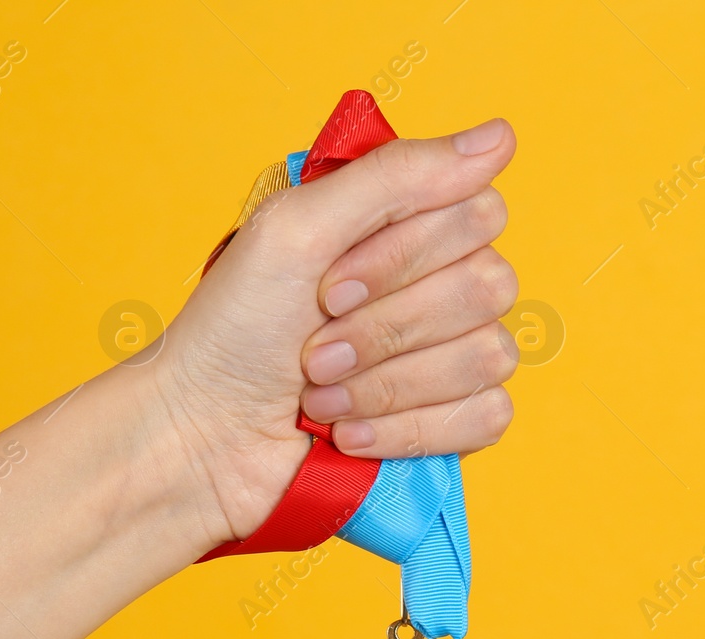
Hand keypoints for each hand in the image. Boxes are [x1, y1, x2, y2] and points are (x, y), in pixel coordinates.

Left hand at [149, 119, 519, 548]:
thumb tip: (501, 136)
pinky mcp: (456, 422)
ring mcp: (455, 355)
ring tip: (320, 392)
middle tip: (314, 342)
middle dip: (387, 327)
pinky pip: (488, 416)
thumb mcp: (299, 228)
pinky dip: (410, 429)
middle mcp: (442, 284)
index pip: (479, 214)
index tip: (329, 281)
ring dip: (388, 383)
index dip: (405, 256)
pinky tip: (352, 431)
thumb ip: (398, 175)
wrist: (203, 436)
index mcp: (409, 225)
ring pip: (489, 355)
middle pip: (489, 287)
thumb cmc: (234, 329)